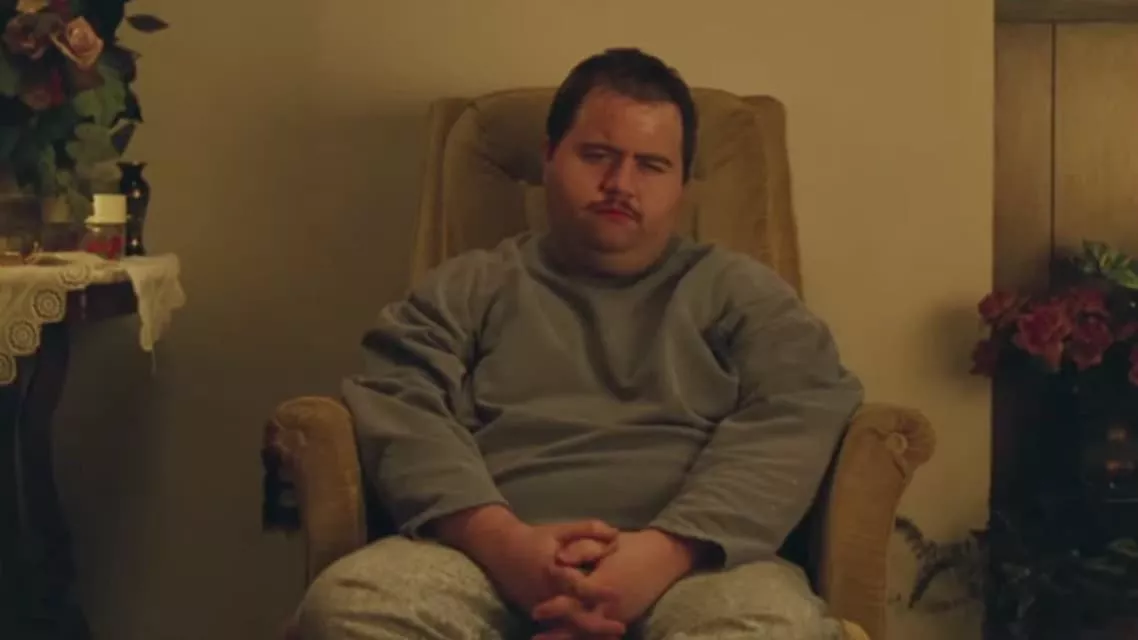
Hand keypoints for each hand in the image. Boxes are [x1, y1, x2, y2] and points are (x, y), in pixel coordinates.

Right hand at [433, 506, 625, 636]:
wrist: (501, 550)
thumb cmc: (535, 538)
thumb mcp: (560, 530)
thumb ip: (588, 530)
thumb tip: (616, 534)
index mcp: (553, 571)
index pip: (578, 586)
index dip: (597, 591)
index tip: (617, 594)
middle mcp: (546, 593)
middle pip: (574, 615)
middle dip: (598, 626)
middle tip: (621, 628)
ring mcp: (538, 606)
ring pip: (566, 626)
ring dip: (589, 634)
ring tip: (612, 637)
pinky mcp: (533, 613)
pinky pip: (556, 627)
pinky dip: (574, 632)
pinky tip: (592, 636)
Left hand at [533, 529, 698, 633]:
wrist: (665, 556)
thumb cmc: (632, 546)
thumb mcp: (606, 542)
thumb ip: (580, 549)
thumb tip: (558, 559)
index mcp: (604, 584)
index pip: (575, 600)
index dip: (555, 607)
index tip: (536, 611)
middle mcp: (612, 605)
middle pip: (580, 624)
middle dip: (558, 633)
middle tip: (536, 637)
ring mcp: (620, 615)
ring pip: (591, 633)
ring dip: (570, 638)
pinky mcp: (626, 618)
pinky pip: (603, 634)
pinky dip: (589, 638)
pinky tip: (575, 638)